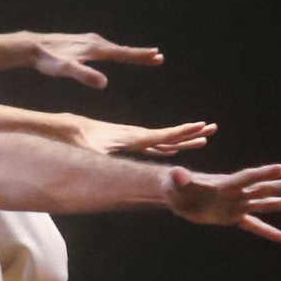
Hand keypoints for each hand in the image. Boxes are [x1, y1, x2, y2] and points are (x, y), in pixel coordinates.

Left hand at [30, 33, 163, 88]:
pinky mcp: (82, 43)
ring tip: (144, 56)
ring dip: (130, 52)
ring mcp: (89, 41)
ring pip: (114, 48)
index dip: (140, 56)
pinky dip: (116, 51)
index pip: (123, 53)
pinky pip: (105, 48)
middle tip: (158, 57)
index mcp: (96, 49)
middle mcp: (95, 42)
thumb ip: (85, 76)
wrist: (32, 47)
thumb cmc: (49, 60)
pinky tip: (116, 53)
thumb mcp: (67, 70)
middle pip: (122, 50)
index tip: (157, 56)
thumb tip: (104, 84)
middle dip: (140, 54)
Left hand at [70, 116, 215, 156]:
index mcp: (131, 139)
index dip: (182, 133)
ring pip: (162, 139)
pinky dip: (164, 145)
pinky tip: (171, 150)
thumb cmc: (76, 141)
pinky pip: (150, 144)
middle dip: (190, 133)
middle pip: (168, 135)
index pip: (161, 136)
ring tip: (202, 138)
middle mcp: (134, 136)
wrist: (68, 128)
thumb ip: (99, 152)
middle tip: (212, 128)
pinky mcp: (125, 141)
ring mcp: (131, 138)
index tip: (200, 127)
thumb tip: (105, 153)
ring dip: (181, 139)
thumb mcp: (88, 150)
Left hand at [166, 164, 280, 241]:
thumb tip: (176, 173)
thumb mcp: (175, 183)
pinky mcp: (232, 218)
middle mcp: (235, 193)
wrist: (176, 195)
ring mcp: (236, 205)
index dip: (262, 173)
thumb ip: (180, 178)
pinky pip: (253, 226)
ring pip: (263, 205)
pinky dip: (267, 231)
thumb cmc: (175, 186)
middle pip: (262, 189)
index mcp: (224, 184)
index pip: (246, 178)